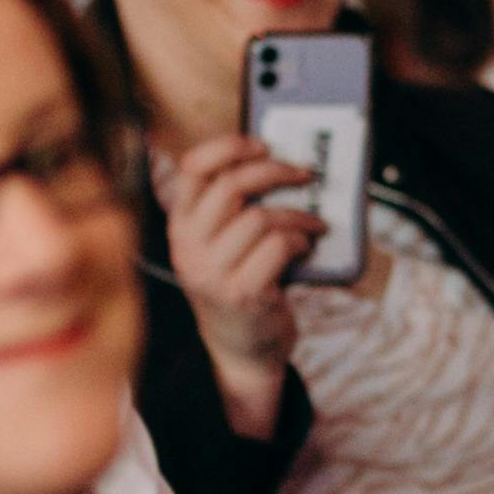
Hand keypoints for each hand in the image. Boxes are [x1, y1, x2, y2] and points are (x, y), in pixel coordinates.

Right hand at [158, 131, 320, 436]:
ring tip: (313, 223)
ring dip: (298, 215)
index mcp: (180, 226)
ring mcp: (211, 271)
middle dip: (275, 172)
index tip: (261, 144)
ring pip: (261, 217)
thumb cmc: (242, 285)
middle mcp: (187, 246)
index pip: (192, 169)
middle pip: (231, 185)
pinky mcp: (241, 292)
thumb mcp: (224, 245)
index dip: (228, 147)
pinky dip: (301, 240)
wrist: (242, 349)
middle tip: (304, 174)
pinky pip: (278, 246)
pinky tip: (307, 247)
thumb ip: (235, 210)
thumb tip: (277, 162)